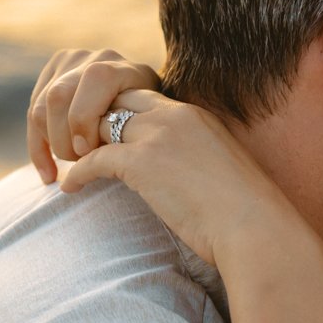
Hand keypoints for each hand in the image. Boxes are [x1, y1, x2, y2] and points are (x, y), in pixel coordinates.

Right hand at [28, 48, 161, 183]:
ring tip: (74, 165)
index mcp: (117, 65)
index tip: (89, 153)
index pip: (93, 80)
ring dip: (53, 145)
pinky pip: (32, 116)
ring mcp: (66, 65)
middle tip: (82, 163)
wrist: (142, 106)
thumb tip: (95, 156)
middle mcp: (89, 58)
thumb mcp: (147, 122)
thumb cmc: (148, 124)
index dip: (85, 119)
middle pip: (58, 97)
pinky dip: (39, 149)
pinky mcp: (49, 77)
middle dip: (65, 139)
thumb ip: (125, 128)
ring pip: (40, 109)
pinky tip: (49, 175)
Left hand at [58, 89, 310, 277]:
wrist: (255, 226)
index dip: (119, 113)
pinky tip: (69, 187)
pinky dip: (77, 173)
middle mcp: (174, 116)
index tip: (105, 135)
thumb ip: (197, 160)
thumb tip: (185, 177)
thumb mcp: (222, 170)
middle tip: (77, 145)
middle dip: (93, 120)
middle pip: (116, 100)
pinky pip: (94, 159)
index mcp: (195, 115)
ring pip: (100, 124)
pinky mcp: (144, 163)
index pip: (143, 97)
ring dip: (79, 144)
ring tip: (67, 163)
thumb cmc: (246, 212)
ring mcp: (158, 136)